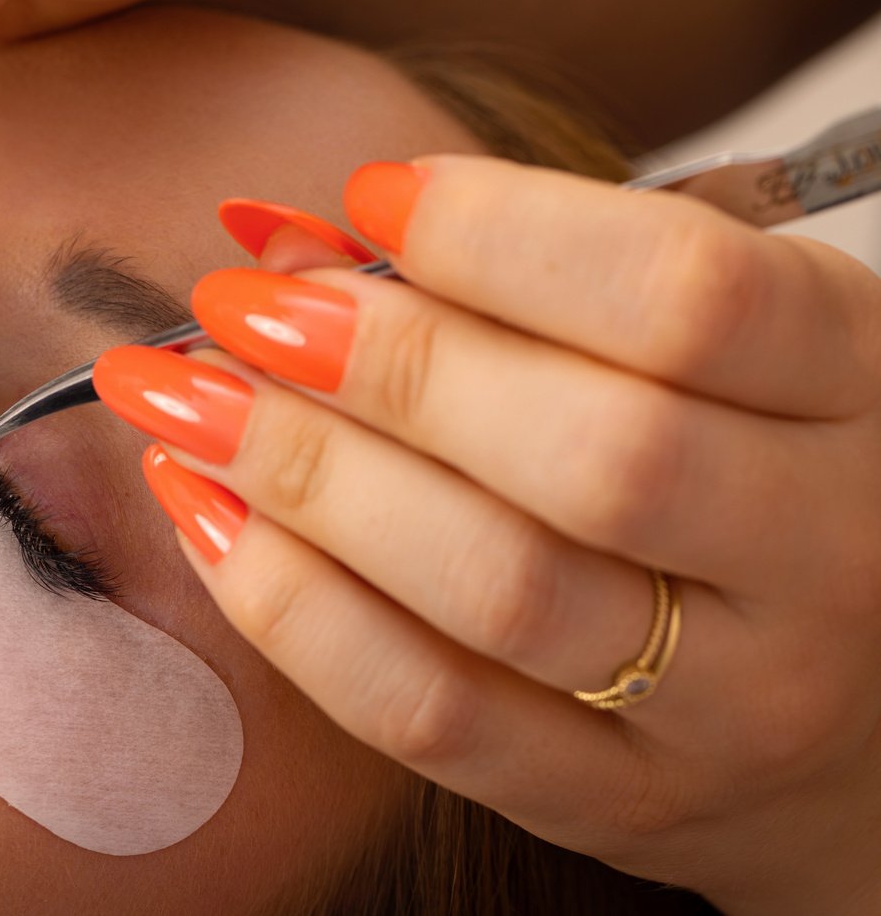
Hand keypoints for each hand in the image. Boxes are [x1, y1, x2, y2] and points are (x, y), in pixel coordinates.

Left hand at [95, 160, 880, 912]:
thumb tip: (278, 240)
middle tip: (236, 303)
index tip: (364, 195)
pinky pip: (428, 714)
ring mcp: (729, 703)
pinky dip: (292, 608)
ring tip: (183, 398)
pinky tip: (206, 515)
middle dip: (383, 365)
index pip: (690, 299)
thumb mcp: (705, 342)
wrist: (860, 708)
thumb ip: (532, 276)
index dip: (505, 235)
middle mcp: (822, 553)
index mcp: (858, 385)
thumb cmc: (745, 462)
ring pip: (496, 590)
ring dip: (305, 478)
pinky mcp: (617, 801)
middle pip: (592, 455)